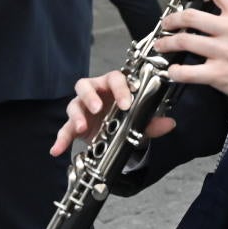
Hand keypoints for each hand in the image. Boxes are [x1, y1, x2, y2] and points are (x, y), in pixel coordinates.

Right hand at [53, 70, 178, 155]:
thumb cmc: (125, 117)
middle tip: (98, 108)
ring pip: (73, 103)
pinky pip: (64, 129)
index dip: (120, 88)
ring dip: (76, 114)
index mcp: (113, 86)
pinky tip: (57, 150)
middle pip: (86, 84)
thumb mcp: (140, 121)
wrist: (113, 132)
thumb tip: (170, 123)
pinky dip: (60, 139)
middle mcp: (95, 92)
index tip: (126, 104)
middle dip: (91, 96)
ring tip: (80, 127)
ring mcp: (82, 107)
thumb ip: (152, 122)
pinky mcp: (73, 124)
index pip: (114, 78)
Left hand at [153, 0, 227, 109]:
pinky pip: (187, 71)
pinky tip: (173, 70)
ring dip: (167, 43)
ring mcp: (224, 52)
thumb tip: (209, 11)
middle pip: (190, 16)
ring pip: (184, 41)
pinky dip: (175, 71)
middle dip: (171, 20)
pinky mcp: (218, 74)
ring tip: (162, 45)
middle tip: (166, 24)